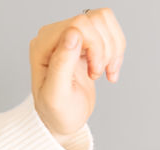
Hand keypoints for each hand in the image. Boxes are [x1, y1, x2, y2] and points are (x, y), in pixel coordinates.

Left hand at [30, 8, 125, 137]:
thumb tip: (72, 33)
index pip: (79, 24)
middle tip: (96, 74)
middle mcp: (55, 35)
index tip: (93, 73)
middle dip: (104, 50)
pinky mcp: (85, 41)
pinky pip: (110, 30)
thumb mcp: (56, 95)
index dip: (94, 45)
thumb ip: (62, 63)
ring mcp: (70, 36)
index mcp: (42, 45)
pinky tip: (108, 71)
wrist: (63, 121)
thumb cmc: (56, 112)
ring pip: (105, 21)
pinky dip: (116, 51)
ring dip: (112, 49)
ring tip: (102, 72)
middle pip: (95, 20)